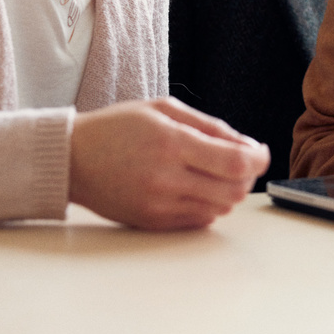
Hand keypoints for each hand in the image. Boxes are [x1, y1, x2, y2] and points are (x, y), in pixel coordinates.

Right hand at [68, 97, 269, 229]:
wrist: (72, 159)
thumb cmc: (118, 127)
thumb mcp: (164, 110)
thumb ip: (210, 126)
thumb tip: (248, 146)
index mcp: (172, 143)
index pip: (235, 162)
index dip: (258, 159)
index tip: (260, 152)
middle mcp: (167, 178)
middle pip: (235, 190)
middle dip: (248, 176)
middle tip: (241, 163)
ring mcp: (159, 204)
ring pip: (221, 207)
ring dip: (230, 191)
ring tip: (216, 173)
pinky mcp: (153, 222)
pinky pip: (200, 220)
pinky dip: (209, 205)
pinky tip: (197, 187)